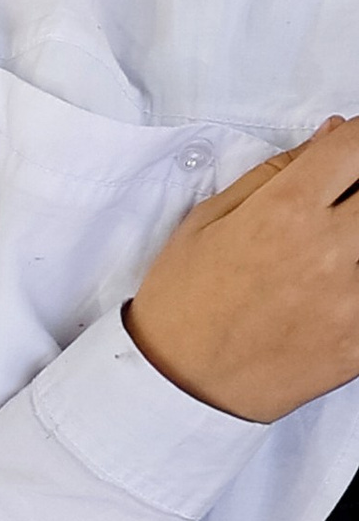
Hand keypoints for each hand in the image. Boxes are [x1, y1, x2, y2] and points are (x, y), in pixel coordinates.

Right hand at [127, 121, 358, 422]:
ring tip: (340, 245)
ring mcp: (350, 299)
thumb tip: (332, 135)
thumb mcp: (208, 220)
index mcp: (285, 210)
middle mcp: (327, 249)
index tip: (353, 148)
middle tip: (344, 203)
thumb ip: (276, 172)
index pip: (356, 146)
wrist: (179, 384)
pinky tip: (342, 284)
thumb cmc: (185, 301)